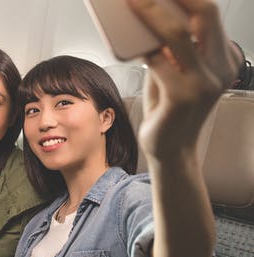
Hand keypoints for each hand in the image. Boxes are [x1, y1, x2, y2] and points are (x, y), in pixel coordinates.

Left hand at [128, 0, 241, 157]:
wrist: (170, 150)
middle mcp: (221, 67)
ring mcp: (205, 82)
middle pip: (205, 13)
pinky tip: (125, 40)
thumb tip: (147, 15)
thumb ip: (167, 46)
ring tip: (131, 1)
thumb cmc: (168, 109)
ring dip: (150, 12)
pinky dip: (139, 47)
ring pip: (178, 33)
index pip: (209, 13)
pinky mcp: (184, 96)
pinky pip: (157, 60)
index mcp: (223, 57)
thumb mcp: (172, 70)